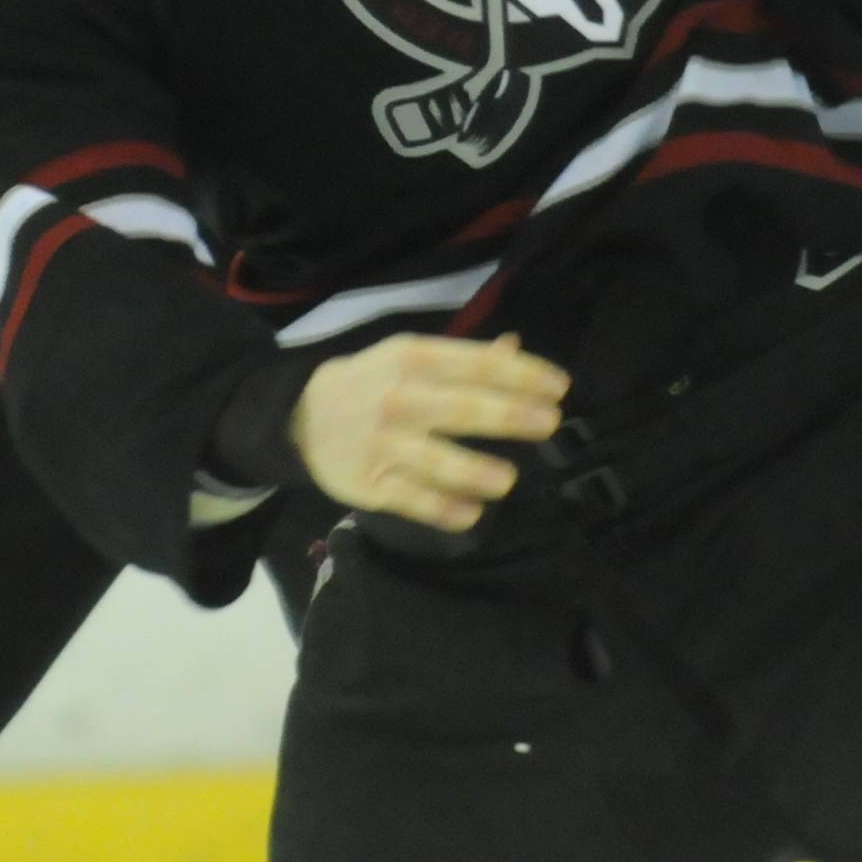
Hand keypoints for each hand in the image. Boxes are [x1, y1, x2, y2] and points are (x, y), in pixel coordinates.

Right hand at [291, 333, 567, 532]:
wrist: (302, 416)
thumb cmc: (374, 382)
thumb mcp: (412, 357)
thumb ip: (465, 358)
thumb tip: (516, 347)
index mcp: (411, 358)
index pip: (475, 365)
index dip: (522, 374)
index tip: (559, 388)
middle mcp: (398, 398)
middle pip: (460, 409)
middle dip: (510, 416)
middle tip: (550, 423)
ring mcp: (382, 444)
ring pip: (434, 461)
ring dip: (474, 471)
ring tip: (508, 480)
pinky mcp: (368, 484)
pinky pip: (410, 500)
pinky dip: (441, 509)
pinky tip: (471, 515)